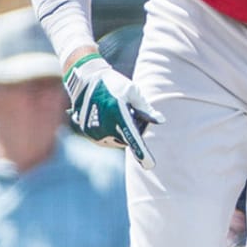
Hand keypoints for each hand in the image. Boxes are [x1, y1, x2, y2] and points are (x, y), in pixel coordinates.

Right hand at [64, 54, 163, 168]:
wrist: (85, 81)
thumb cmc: (112, 83)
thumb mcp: (131, 90)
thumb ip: (145, 107)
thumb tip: (160, 120)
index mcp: (117, 112)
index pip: (132, 136)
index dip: (142, 152)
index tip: (150, 165)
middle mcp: (105, 125)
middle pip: (128, 138)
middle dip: (133, 129)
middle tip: (131, 112)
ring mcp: (95, 131)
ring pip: (118, 140)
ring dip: (121, 132)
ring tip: (116, 112)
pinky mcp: (89, 134)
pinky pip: (108, 140)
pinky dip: (112, 132)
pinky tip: (108, 117)